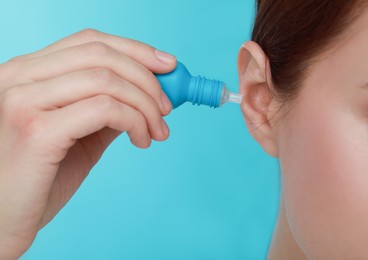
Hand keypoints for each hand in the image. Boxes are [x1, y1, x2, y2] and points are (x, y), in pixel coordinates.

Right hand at [0, 29, 175, 257]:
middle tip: (167, 107)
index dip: (134, 49)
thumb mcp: (77, 134)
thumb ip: (105, 109)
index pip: (89, 42)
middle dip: (146, 79)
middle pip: (100, 54)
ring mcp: (23, 101)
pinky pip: (104, 109)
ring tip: (157, 131)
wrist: (2, 222)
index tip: (167, 65)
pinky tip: (141, 140)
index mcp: (26, 73)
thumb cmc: (37, 180)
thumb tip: (146, 93)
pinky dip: (134, 120)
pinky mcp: (36, 130)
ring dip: (145, 104)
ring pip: (106, 80)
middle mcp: (19, 77)